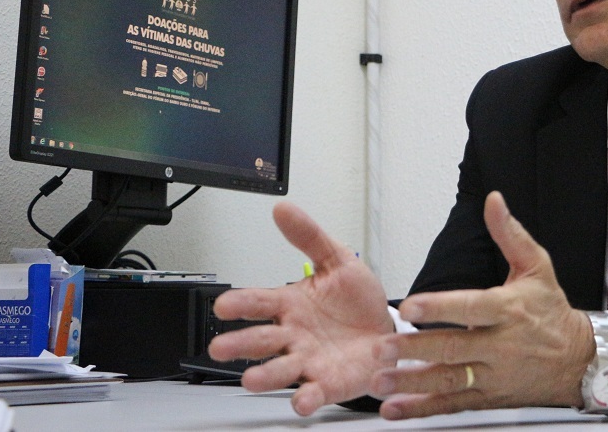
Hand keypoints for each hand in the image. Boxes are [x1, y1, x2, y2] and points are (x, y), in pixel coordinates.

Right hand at [208, 201, 393, 415]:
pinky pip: (313, 392)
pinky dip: (305, 398)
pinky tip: (301, 400)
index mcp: (290, 304)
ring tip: (251, 379)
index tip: (222, 304)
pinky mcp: (327, 383)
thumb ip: (309, 236)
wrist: (387, 331)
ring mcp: (307, 361)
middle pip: (260, 340)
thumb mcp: (337, 260)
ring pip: (279, 369)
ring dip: (264, 375)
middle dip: (239, 344)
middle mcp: (293, 335)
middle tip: (219, 347)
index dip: (240, 303)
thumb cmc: (357, 300)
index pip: (259, 302)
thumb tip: (283, 208)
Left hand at [370, 191, 593, 419]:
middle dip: (415, 349)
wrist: (579, 360)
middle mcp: (500, 346)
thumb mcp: (537, 267)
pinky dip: (422, 408)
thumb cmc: (552, 312)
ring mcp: (493, 375)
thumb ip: (509, 234)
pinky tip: (396, 408)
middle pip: (454, 348)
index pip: (471, 307)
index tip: (410, 307)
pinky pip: (452, 405)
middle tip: (382, 347)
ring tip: (381, 380)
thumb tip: (493, 202)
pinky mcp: (488, 397)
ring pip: (449, 380)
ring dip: (411, 382)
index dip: (440, 308)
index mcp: (508, 310)